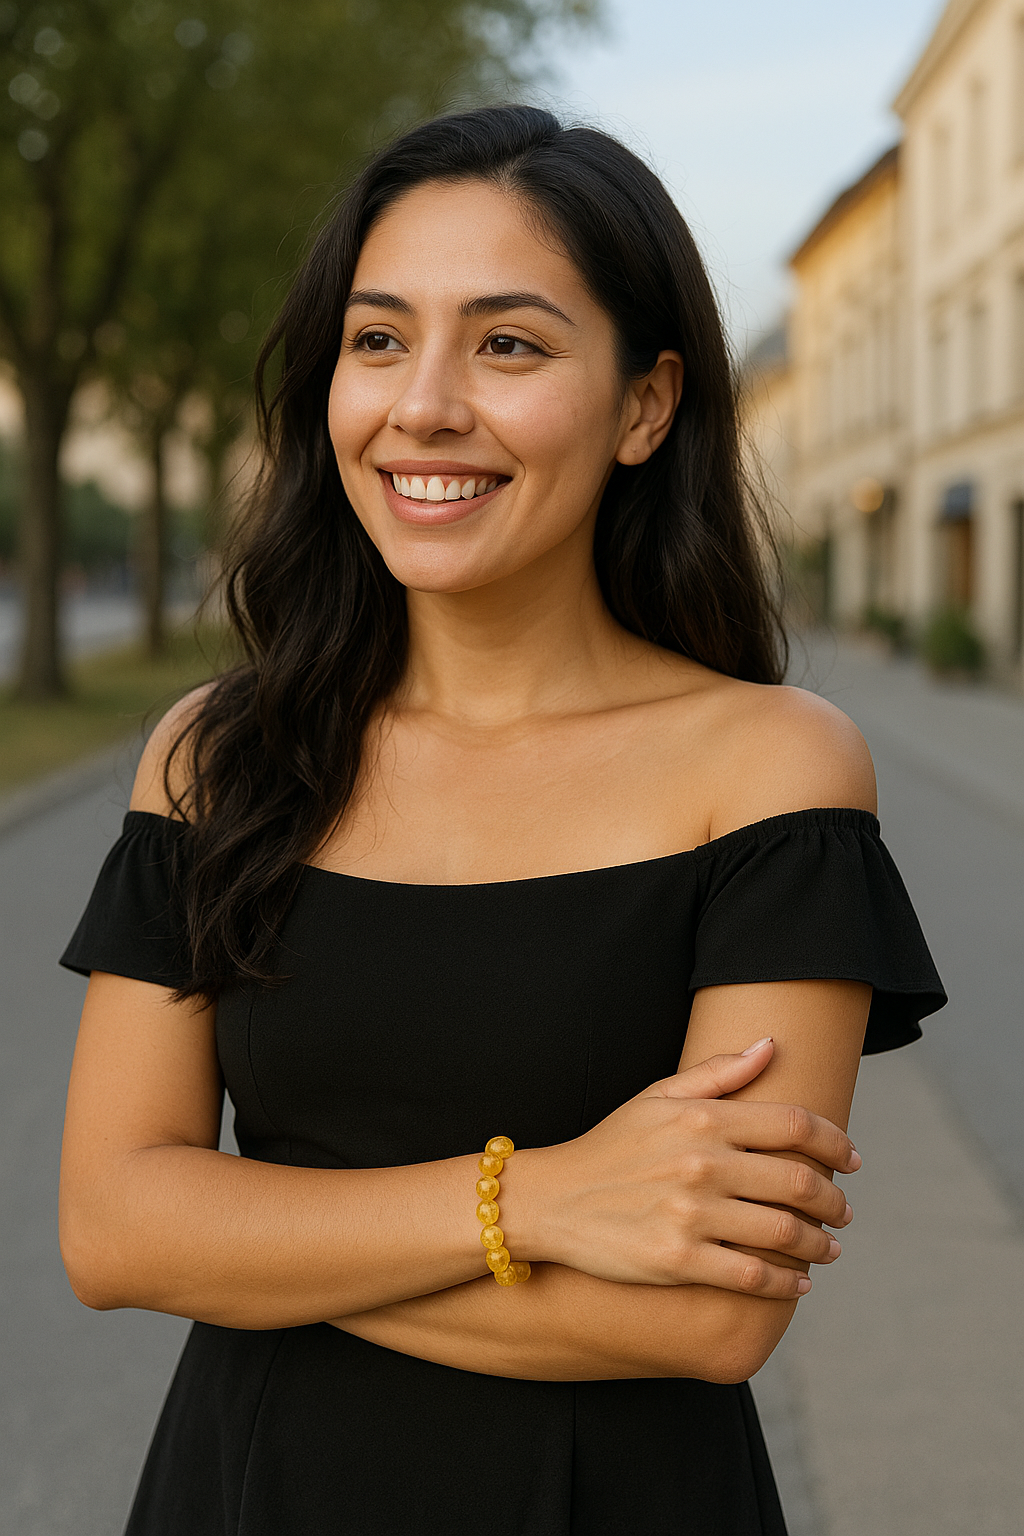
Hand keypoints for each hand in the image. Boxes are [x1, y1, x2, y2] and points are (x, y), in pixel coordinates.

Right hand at [514, 1038, 859, 1297]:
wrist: (552, 1200)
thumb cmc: (611, 1146)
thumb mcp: (656, 1097)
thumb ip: (718, 1072)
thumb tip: (772, 1045)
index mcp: (702, 1118)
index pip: (794, 1124)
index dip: (835, 1142)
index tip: (851, 1159)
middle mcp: (703, 1163)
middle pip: (799, 1182)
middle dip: (835, 1200)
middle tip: (845, 1211)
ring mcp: (692, 1214)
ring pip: (784, 1233)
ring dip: (820, 1245)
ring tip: (829, 1250)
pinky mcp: (679, 1260)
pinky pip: (753, 1276)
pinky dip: (786, 1284)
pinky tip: (797, 1284)